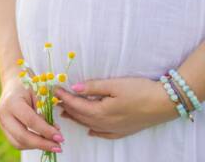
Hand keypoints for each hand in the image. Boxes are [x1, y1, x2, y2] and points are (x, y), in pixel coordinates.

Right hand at [0, 77, 63, 151]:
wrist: (13, 82)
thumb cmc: (28, 84)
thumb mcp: (39, 93)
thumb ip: (45, 112)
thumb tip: (54, 132)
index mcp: (12, 102)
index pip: (30, 121)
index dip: (46, 131)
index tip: (60, 137)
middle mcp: (3, 114)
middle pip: (22, 136)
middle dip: (42, 144)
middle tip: (58, 146)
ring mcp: (1, 122)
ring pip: (18, 142)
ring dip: (36, 146)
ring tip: (51, 145)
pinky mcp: (3, 128)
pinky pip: (16, 141)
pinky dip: (30, 144)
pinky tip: (42, 141)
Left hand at [54, 77, 178, 138]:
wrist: (165, 103)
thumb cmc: (140, 90)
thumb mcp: (114, 84)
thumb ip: (93, 87)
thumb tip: (74, 88)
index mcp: (100, 111)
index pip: (76, 104)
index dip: (64, 96)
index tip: (55, 89)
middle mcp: (104, 124)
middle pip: (80, 116)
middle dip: (67, 107)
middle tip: (57, 100)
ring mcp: (114, 129)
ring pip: (89, 125)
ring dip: (76, 118)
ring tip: (66, 113)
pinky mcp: (123, 131)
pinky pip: (103, 134)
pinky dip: (93, 131)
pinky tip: (90, 130)